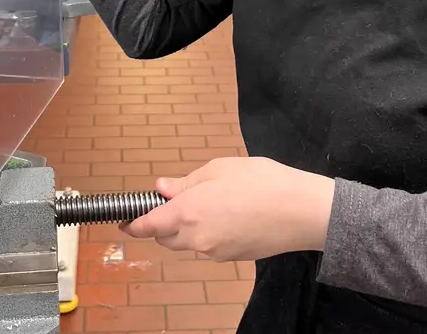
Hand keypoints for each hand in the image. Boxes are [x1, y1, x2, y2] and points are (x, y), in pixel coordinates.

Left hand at [122, 157, 334, 261]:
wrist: (302, 211)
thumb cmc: (263, 182)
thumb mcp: (220, 169)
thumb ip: (186, 182)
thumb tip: (162, 189)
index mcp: (188, 213)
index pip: (148, 226)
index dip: (132, 224)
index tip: (123, 220)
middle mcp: (197, 238)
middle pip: (166, 237)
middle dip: (164, 223)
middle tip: (179, 200)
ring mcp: (215, 252)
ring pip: (189, 242)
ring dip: (188, 228)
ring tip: (213, 203)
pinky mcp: (232, 257)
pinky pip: (210, 246)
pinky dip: (210, 233)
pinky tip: (231, 215)